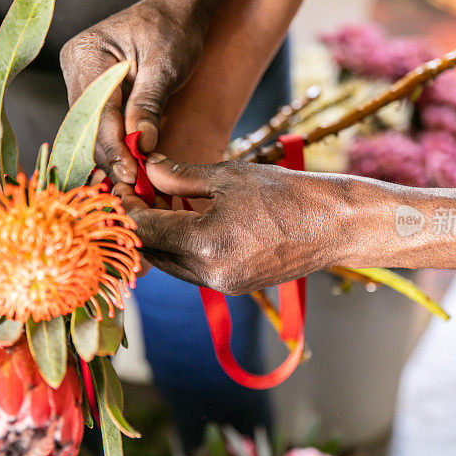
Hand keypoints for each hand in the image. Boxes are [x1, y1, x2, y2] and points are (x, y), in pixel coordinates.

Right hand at [60, 0, 205, 183]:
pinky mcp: (92, 94)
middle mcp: (74, 68)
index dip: (114, 148)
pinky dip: (114, 147)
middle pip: (88, 127)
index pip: (97, 112)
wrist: (176, 13)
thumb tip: (141, 146)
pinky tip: (131, 168)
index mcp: (87, 53)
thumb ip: (149, 105)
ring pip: (90, 132)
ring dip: (112, 158)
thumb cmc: (173, 32)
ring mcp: (80, 81)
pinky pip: (98, 127)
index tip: (133, 174)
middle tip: (135, 188)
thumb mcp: (165, 67)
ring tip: (135, 184)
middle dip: (111, 158)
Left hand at [115, 156, 348, 294]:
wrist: (336, 225)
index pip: (144, 231)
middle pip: (152, 253)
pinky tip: (184, 221)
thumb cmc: (287, 194)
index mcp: (205, 244)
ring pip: (170, 264)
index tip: (120, 187)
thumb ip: (180, 177)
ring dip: (158, 238)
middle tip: (132, 194)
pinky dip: (181, 247)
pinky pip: (192, 269)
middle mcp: (210, 274)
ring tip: (158, 204)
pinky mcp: (234, 287)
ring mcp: (223, 285)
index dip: (126, 209)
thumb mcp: (228, 176)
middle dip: (137, 225)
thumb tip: (146, 169)